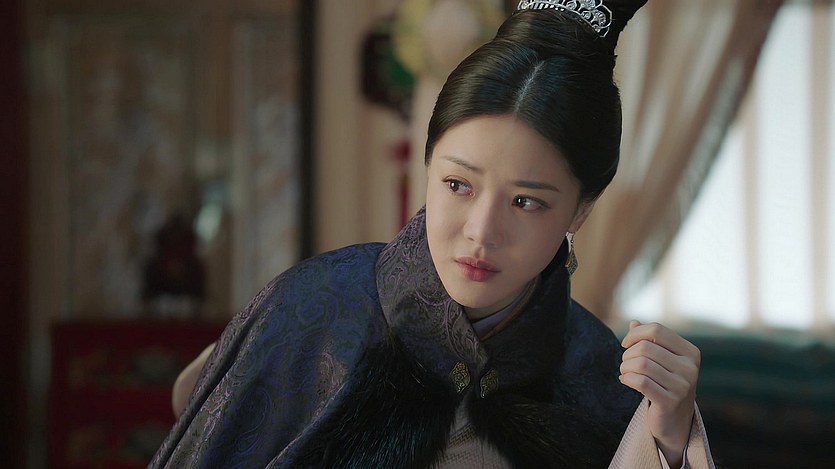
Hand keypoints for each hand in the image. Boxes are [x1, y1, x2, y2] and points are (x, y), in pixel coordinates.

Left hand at [620, 320, 700, 465]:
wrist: (674, 420)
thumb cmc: (665, 383)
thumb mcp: (661, 360)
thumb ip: (649, 341)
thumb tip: (633, 322)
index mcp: (690, 352)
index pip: (657, 329)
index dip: (635, 334)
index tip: (626, 344)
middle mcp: (690, 368)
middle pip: (646, 347)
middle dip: (627, 354)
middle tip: (625, 363)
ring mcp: (683, 386)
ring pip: (641, 364)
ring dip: (625, 367)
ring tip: (625, 372)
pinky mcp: (671, 401)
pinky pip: (640, 382)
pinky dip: (627, 379)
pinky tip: (626, 380)